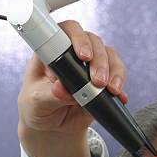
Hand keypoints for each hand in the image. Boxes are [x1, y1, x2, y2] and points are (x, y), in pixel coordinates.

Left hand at [18, 20, 127, 156]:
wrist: (51, 125)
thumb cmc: (37, 106)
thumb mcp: (37, 102)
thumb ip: (49, 95)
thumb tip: (62, 89)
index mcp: (50, 51)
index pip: (66, 31)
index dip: (77, 39)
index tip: (83, 56)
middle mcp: (72, 52)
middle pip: (93, 42)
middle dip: (99, 61)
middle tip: (97, 82)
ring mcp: (89, 64)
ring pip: (109, 55)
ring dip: (113, 71)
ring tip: (110, 89)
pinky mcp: (102, 79)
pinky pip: (117, 74)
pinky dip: (119, 84)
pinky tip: (119, 96)